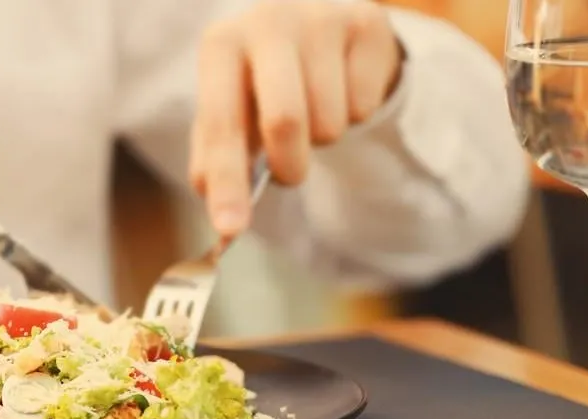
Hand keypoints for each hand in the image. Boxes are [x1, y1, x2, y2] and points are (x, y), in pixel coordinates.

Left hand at [189, 0, 403, 236]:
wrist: (314, 24)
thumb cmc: (262, 81)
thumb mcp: (231, 112)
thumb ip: (219, 161)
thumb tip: (223, 219)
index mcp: (222, 44)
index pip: (222, 124)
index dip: (227, 182)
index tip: (231, 229)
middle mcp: (268, 21)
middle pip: (285, 121)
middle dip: (289, 166)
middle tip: (289, 173)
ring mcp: (321, 17)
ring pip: (330, 122)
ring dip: (323, 138)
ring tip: (314, 111)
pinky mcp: (367, 22)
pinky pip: (364, 106)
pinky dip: (353, 115)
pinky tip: (342, 90)